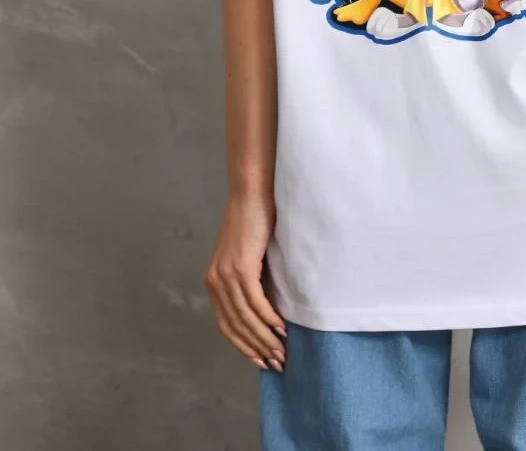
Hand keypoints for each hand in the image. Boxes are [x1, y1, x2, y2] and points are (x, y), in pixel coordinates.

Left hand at [204, 194, 286, 371]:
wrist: (252, 191)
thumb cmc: (255, 220)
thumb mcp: (248, 255)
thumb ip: (250, 280)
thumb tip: (266, 309)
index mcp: (213, 281)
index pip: (226, 325)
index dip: (243, 345)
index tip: (261, 360)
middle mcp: (215, 281)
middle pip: (235, 326)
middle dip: (256, 348)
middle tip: (277, 362)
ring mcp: (226, 275)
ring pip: (245, 317)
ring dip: (265, 337)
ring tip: (282, 350)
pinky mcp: (240, 266)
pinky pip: (254, 301)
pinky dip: (268, 318)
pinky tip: (280, 327)